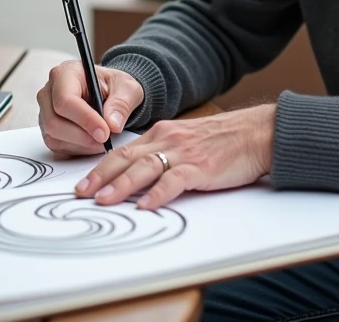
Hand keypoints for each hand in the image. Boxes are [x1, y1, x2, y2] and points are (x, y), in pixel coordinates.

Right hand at [37, 60, 142, 155]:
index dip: (85, 119)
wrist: (110, 95)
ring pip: (54, 138)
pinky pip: (57, 147)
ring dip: (81, 146)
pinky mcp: (47, 130)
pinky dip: (77, 150)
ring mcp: (45, 112)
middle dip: (83, 137)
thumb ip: (122, 103)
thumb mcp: (128, 88)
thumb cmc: (115, 87)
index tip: (105, 132)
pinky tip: (93, 144)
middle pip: (54, 122)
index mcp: (65, 73)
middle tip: (106, 141)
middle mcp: (49, 92)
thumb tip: (112, 124)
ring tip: (103, 142)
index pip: (65, 100)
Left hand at [74, 104, 275, 210]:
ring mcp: (184, 153)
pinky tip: (146, 205)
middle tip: (81, 193)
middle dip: (101, 176)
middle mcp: (169, 140)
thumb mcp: (187, 140)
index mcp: (163, 133)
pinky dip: (158, 194)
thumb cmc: (225, 140)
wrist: (257, 132)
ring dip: (121, 185)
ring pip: (145, 168)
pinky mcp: (201, 167)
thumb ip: (165, 152)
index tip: (84, 182)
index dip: (101, 166)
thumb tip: (140, 174)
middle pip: (126, 158)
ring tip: (104, 200)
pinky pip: (175, 181)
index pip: (124, 150)